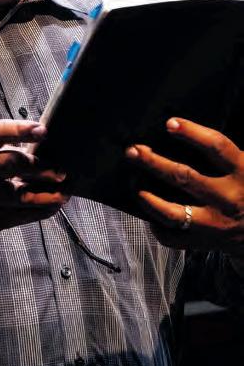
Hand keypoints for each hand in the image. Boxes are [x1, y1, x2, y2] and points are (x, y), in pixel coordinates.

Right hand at [0, 119, 67, 245]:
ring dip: (47, 194)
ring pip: (20, 194)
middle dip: (41, 167)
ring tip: (64, 191)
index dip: (21, 130)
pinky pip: (20, 215)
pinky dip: (41, 210)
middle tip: (62, 170)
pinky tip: (54, 205)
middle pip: (12, 164)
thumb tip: (42, 137)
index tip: (43, 130)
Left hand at [125, 117, 243, 255]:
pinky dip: (158, 228)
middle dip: (154, 163)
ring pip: (174, 212)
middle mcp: (228, 197)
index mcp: (242, 171)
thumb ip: (223, 153)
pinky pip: (175, 238)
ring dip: (149, 200)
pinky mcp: (207, 242)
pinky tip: (149, 216)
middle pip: (184, 177)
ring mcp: (216, 223)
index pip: (216, 146)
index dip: (192, 133)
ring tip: (135, 187)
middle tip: (133, 151)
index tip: (170, 123)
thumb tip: (182, 130)